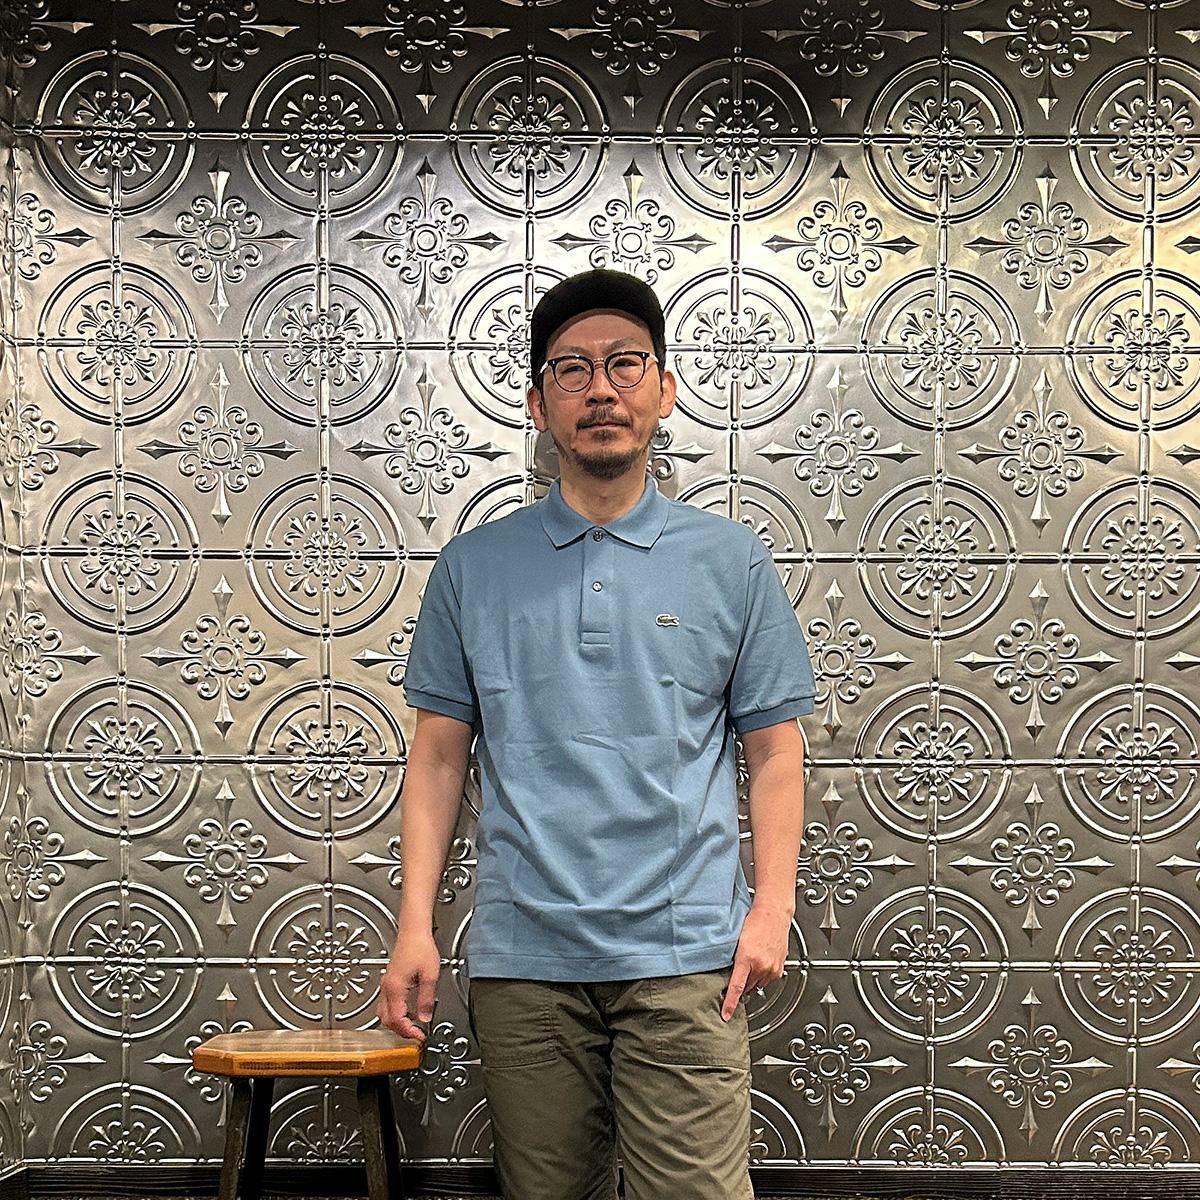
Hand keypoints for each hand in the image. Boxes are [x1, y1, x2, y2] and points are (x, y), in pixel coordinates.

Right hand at [377, 929, 440, 1040]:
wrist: (413, 931)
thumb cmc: (420, 947)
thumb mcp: (430, 975)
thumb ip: (426, 999)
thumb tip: (425, 1017)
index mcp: (395, 988)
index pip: (397, 1019)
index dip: (408, 1031)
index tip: (419, 1036)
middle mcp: (387, 988)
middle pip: (387, 1020)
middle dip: (401, 1030)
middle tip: (416, 1034)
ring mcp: (386, 984)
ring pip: (383, 1013)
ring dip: (396, 1023)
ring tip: (411, 1026)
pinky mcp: (389, 981)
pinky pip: (386, 1004)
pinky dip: (394, 1013)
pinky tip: (407, 1012)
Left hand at [721, 903, 791, 1020]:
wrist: (773, 914)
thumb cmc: (754, 922)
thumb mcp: (737, 940)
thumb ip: (732, 958)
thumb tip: (724, 972)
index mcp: (747, 958)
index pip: (736, 987)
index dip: (730, 1004)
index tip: (725, 1016)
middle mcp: (761, 966)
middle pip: (746, 987)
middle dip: (740, 985)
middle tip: (736, 974)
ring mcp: (772, 968)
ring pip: (757, 984)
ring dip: (751, 980)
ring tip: (750, 963)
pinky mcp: (779, 969)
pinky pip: (768, 980)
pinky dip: (762, 976)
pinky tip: (760, 962)